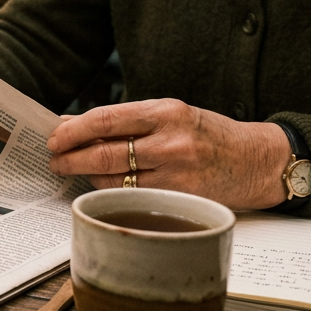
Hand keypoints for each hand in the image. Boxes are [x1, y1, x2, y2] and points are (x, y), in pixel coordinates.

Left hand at [46, 99, 289, 210]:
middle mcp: (170, 141)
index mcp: (165, 112)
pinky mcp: (179, 198)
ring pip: (113, 179)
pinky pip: (132, 196)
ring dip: (88, 176)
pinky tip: (103, 186)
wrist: (258, 161)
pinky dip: (111, 191)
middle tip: (53, 160)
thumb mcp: (171, 115)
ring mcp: (175, 173)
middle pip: (103, 153)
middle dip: (70, 158)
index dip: (72, 130)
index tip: (53, 137)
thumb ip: (127, 120)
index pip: (105, 119)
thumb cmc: (208, 134)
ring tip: (77, 171)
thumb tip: (75, 125)